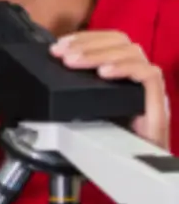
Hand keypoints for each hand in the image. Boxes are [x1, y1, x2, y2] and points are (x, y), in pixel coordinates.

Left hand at [52, 31, 169, 147]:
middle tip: (62, 54)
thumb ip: (72, 91)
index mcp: (121, 71)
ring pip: (131, 53)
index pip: (108, 40)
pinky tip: (104, 73)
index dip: (85, 37)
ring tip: (75, 62)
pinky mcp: (158, 101)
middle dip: (86, 44)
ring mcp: (148, 87)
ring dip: (99, 54)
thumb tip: (44, 76)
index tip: (59, 44)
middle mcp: (137, 74)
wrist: (134, 166)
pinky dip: (125, 69)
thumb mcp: (84, 109)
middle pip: (119, 42)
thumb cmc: (109, 139)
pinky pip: (148, 75)